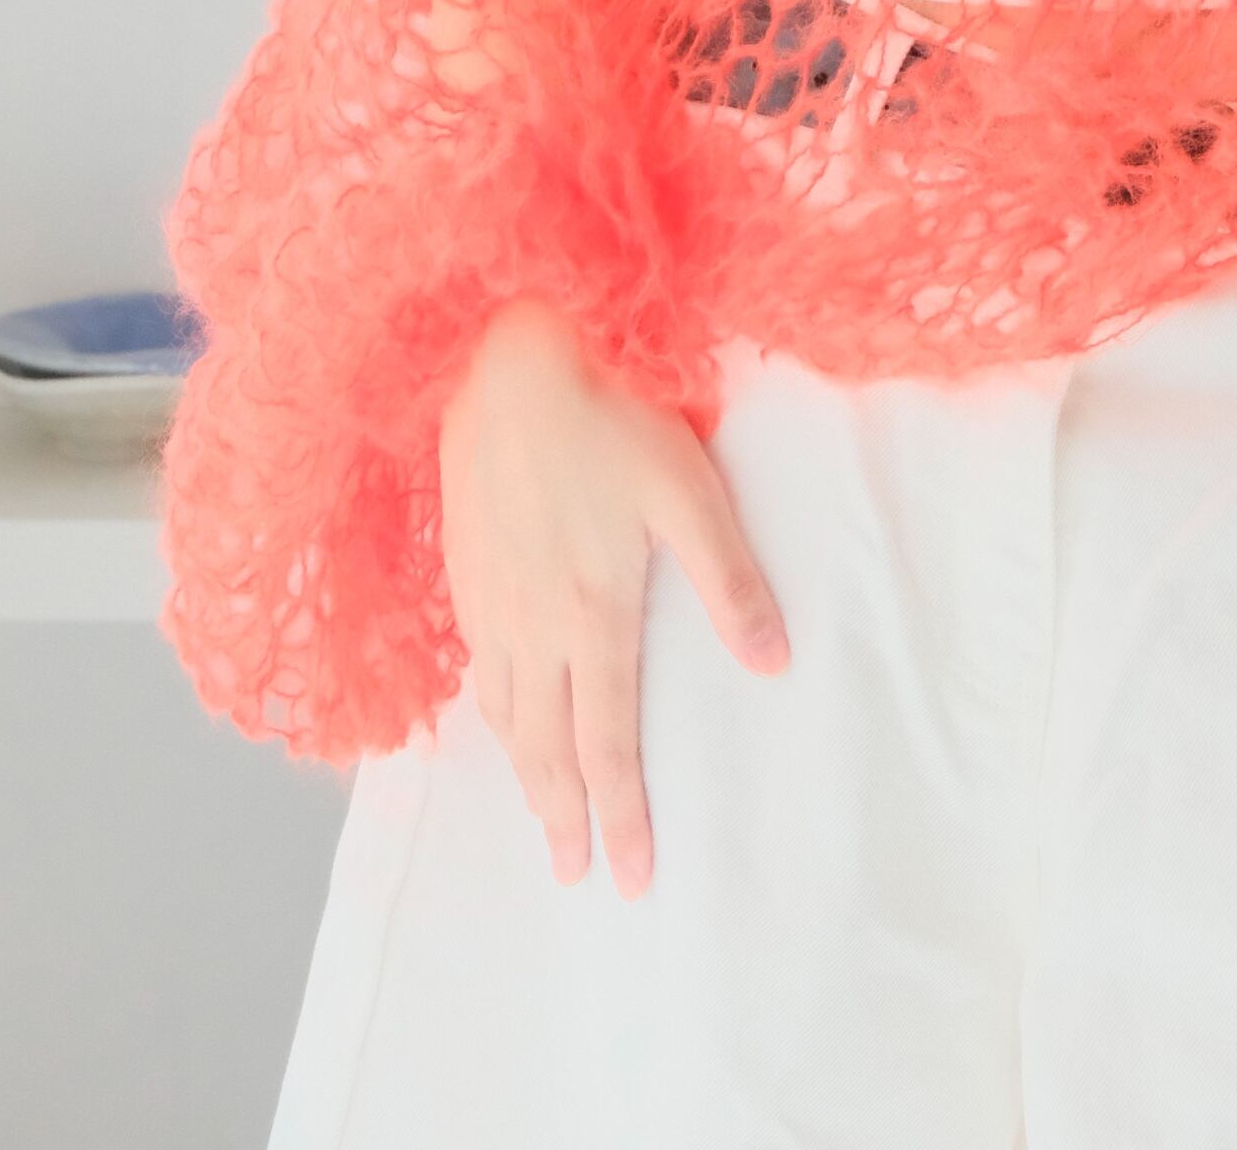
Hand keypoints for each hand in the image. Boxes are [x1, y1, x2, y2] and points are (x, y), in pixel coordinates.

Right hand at [437, 298, 787, 901]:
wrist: (508, 358)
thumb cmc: (610, 414)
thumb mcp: (687, 491)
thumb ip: (728, 581)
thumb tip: (773, 662)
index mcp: (591, 615)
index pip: (607, 743)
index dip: (621, 815)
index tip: (632, 878)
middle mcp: (530, 624)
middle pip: (545, 747)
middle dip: (563, 818)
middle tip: (574, 876)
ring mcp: (488, 599)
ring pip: (502, 715)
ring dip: (523, 775)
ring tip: (541, 816)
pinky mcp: (463, 568)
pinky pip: (476, 668)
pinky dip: (489, 716)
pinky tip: (496, 719)